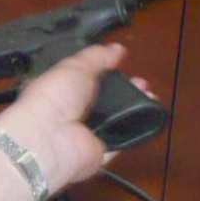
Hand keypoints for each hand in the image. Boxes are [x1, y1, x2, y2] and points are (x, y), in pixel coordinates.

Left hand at [0, 44, 151, 200]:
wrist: (50, 137)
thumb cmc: (53, 96)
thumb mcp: (75, 66)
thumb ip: (96, 57)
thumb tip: (117, 49)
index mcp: (60, 87)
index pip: (83, 77)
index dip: (102, 70)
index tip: (120, 63)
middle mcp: (72, 110)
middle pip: (102, 98)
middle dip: (122, 89)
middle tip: (141, 81)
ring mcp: (87, 132)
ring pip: (114, 118)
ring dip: (131, 107)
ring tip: (148, 94)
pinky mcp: (100, 151)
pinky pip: (121, 139)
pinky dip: (134, 130)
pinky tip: (148, 116)